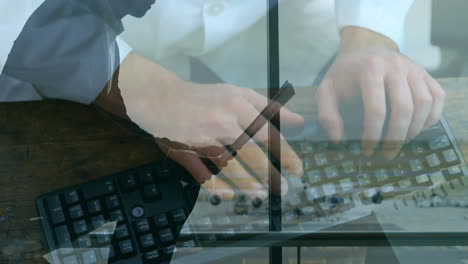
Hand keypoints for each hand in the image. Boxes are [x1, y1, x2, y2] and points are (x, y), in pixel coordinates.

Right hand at [117, 52, 303, 197]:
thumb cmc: (204, 97)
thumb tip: (298, 120)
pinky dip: (215, 186)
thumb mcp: (237, 93)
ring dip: (246, 182)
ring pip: (227, 165)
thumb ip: (268, 107)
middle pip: (249, 151)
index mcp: (235, 104)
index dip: (283, 152)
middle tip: (283, 189)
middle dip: (269, 172)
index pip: (265, 131)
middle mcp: (220, 121)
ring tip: (261, 194)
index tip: (297, 169)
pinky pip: (201, 173)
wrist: (160, 98)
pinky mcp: (185, 151)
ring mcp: (201, 138)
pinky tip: (229, 194)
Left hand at [316, 27, 445, 158]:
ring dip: (414, 129)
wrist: (363, 49)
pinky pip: (438, 97)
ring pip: (424, 104)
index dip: (373, 135)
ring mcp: (413, 68)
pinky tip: (416, 129)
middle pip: (404, 108)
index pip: (376, 110)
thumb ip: (327, 115)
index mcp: (370, 69)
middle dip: (396, 137)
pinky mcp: (425, 73)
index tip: (367, 150)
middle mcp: (396, 66)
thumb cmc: (344, 75)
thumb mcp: (326, 91)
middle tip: (387, 153)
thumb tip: (338, 139)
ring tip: (400, 142)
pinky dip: (431, 117)